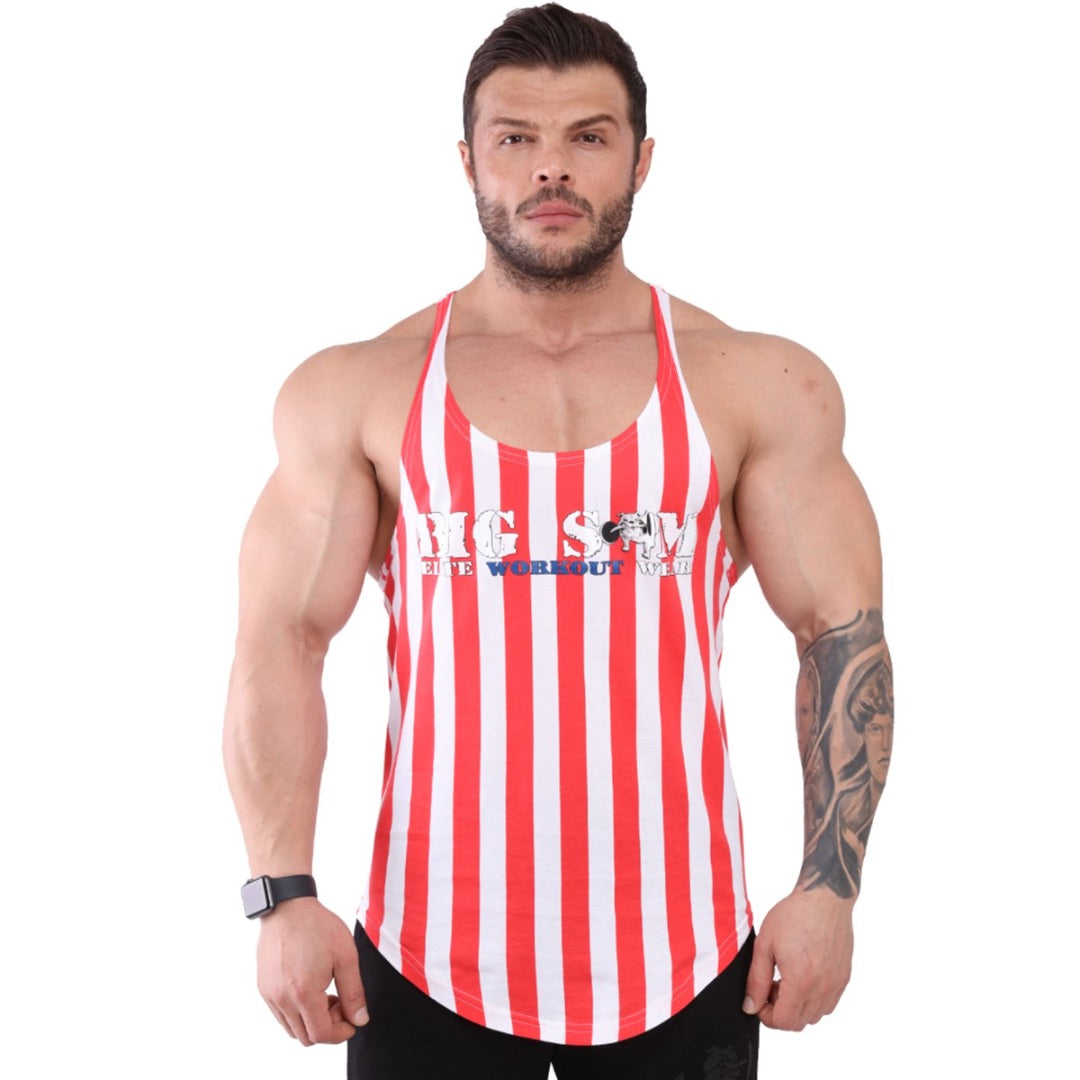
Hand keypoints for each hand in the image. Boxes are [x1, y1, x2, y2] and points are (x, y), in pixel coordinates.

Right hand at [256, 897, 368, 1045]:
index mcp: (303, 993)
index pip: (321, 1034)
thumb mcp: (345, 956)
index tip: (352, 1020)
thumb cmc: (317, 926)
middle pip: (306, 1037)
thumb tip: (360, 1019)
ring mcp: (270, 994)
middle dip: (328, 1027)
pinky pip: (281, 1014)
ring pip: (292, 1028)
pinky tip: (310, 988)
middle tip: (340, 1002)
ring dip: (312, 1020)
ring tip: (326, 994)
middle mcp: (282, 999)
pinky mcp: (264, 987)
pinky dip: (297, 1012)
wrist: (287, 906)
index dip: (340, 1033)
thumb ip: (354, 992)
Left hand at [742, 888, 853, 1030]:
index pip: (784, 1021)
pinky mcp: (844, 977)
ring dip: (798, 1007)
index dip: (767, 1016)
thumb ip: (757, 980)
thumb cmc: (793, 915)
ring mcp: (836, 984)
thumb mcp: (765, 945)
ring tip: (786, 980)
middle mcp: (823, 988)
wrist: (824, 898)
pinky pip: (828, 1003)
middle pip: (799, 1022)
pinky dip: (814, 999)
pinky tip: (803, 976)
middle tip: (771, 987)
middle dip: (780, 1012)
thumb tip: (750, 1006)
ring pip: (815, 1015)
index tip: (758, 1000)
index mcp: (801, 981)